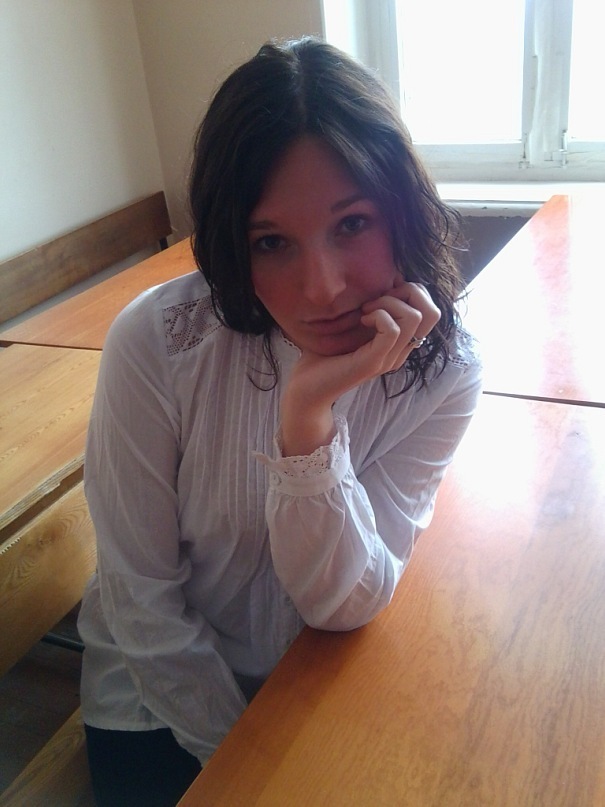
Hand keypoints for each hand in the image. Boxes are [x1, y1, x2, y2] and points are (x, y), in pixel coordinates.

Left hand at [280, 279, 440, 455]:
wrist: (307, 387)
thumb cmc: (323, 354)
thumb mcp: (350, 324)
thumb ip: (370, 306)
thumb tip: (383, 278)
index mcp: (399, 343)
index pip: (430, 310)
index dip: (410, 292)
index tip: (379, 295)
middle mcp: (400, 352)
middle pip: (432, 313)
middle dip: (406, 293)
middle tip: (375, 301)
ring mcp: (389, 358)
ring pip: (414, 317)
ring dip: (388, 303)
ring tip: (365, 311)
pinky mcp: (374, 362)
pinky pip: (393, 330)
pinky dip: (378, 316)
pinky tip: (360, 320)